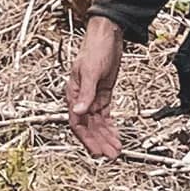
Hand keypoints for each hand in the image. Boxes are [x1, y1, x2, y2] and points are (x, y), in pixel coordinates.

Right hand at [67, 16, 125, 158]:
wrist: (107, 34)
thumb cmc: (95, 48)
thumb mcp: (90, 71)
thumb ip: (85, 93)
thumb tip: (78, 112)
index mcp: (73, 93)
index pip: (77, 122)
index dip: (86, 139)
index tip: (96, 152)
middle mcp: (81, 97)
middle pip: (88, 126)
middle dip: (98, 142)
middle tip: (110, 155)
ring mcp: (92, 96)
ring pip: (97, 123)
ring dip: (106, 136)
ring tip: (116, 150)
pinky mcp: (103, 93)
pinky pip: (104, 115)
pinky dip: (110, 126)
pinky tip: (116, 135)